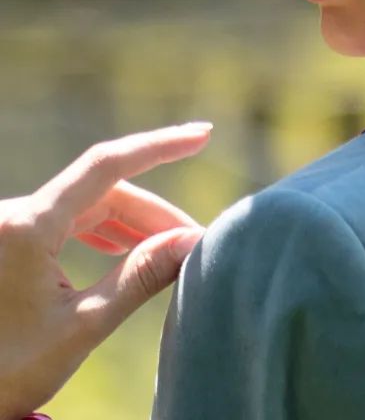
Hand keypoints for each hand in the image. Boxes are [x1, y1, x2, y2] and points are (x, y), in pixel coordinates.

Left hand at [0, 124, 211, 419]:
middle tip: (194, 241)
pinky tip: (126, 247)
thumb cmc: (7, 371)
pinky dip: (105, 230)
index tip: (201, 136)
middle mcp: (16, 215)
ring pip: (91, 204)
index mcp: (28, 227)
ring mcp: (13, 226)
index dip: (159, 146)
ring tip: (168, 250)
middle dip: (153, 213)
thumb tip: (193, 240)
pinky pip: (70, 219)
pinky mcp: (13, 241)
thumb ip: (138, 277)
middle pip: (105, 191)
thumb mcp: (81, 327)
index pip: (107, 166)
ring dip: (133, 223)